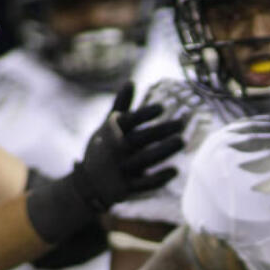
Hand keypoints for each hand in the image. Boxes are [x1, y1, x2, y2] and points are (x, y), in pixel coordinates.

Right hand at [73, 81, 184, 209]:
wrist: (87, 184)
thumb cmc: (103, 148)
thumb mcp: (106, 127)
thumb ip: (121, 106)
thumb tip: (131, 81)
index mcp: (110, 134)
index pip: (128, 121)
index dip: (144, 114)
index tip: (162, 107)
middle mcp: (115, 150)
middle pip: (140, 139)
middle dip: (160, 131)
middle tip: (181, 123)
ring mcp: (120, 170)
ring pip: (144, 159)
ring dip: (163, 150)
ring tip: (182, 141)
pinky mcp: (126, 188)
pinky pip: (144, 183)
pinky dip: (158, 178)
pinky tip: (175, 170)